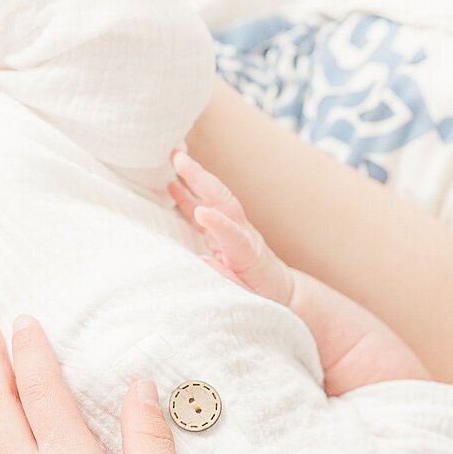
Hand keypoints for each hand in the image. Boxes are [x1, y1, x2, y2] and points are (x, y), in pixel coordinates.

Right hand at [169, 150, 295, 306]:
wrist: (281, 289)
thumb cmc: (264, 295)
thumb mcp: (249, 296)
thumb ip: (227, 279)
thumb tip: (202, 261)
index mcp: (249, 254)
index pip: (234, 234)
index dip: (218, 223)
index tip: (201, 213)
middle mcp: (243, 234)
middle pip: (223, 201)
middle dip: (201, 179)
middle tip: (179, 159)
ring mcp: (234, 228)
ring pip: (214, 198)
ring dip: (194, 177)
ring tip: (172, 157)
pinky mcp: (224, 230)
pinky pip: (205, 208)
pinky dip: (188, 196)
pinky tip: (171, 183)